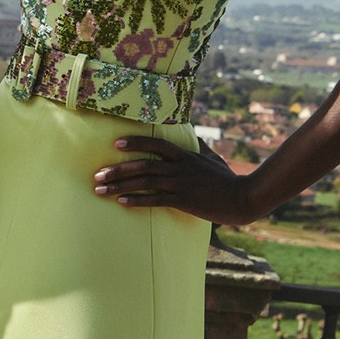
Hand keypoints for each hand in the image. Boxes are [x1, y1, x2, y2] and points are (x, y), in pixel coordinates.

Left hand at [93, 136, 256, 224]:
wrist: (242, 198)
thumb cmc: (227, 179)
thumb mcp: (212, 158)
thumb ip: (199, 147)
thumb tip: (192, 136)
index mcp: (186, 156)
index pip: (157, 144)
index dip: (135, 142)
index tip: (115, 143)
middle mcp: (180, 167)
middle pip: (143, 164)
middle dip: (117, 169)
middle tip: (96, 174)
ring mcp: (181, 184)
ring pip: (144, 181)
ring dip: (120, 186)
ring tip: (100, 190)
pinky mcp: (184, 201)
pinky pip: (155, 200)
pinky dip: (137, 200)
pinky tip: (121, 202)